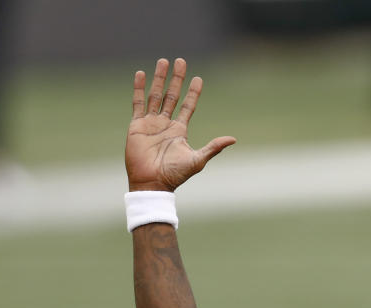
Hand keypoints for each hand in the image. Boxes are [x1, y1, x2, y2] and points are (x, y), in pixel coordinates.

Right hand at [126, 58, 235, 191]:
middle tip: (181, 61)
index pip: (188, 106)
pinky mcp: (136, 125)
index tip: (198, 78)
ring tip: (163, 61)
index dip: (193, 93)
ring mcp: (151, 123)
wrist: (152, 183)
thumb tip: (233, 139)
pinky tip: (141, 74)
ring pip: (155, 95)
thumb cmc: (175, 174)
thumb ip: (213, 147)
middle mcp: (166, 124)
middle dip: (177, 79)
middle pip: (172, 95)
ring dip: (159, 78)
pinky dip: (139, 88)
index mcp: (180, 130)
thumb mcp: (197, 159)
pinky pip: (138, 103)